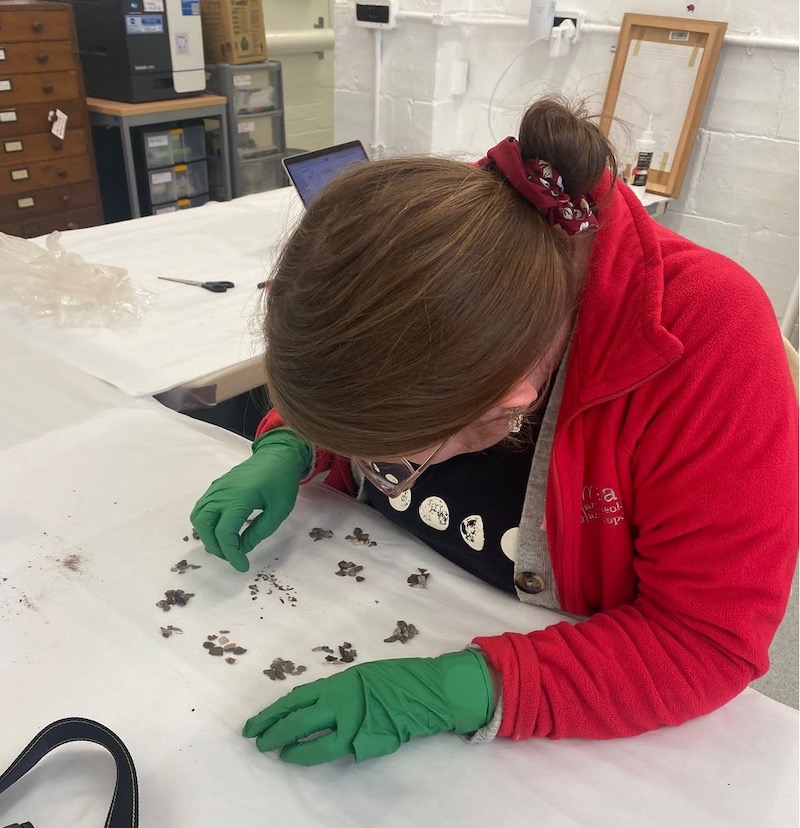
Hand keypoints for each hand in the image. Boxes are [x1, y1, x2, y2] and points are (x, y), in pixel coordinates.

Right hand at [190, 428, 310, 571]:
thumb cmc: (282, 482)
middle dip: (216, 546)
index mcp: (239, 498)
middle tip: (233, 555)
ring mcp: (216, 488)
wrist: (278, 455)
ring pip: (198, 517)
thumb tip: (242, 549)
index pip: (225, 533)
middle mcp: (222, 493)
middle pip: (204, 526)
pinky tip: (223, 529)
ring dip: (208, 535)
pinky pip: (202, 507)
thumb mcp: (279, 511)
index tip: (243, 566)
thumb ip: (259, 532)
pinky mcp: (216, 486)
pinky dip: (207, 523)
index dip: (232, 554)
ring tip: (227, 544)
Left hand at [242, 650, 493, 765]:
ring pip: (311, 738)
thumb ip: (336, 691)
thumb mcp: (359, 677)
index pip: (295, 699)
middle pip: (296, 719)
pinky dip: (313, 753)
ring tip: (273, 750)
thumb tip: (313, 705)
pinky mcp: (363, 738)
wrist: (424, 690)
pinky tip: (300, 756)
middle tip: (254, 739)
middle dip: (272, 730)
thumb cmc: (394, 679)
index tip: (255, 722)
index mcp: (337, 682)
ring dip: (289, 746)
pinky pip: (332, 748)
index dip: (273, 712)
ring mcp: (351, 721)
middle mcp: (339, 700)